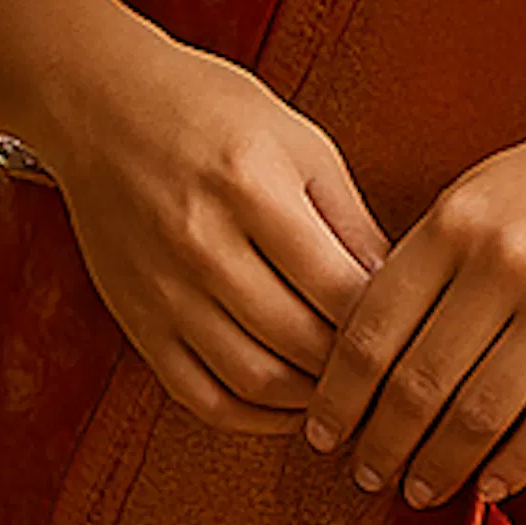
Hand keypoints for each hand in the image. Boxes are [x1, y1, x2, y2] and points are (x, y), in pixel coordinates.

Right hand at [0, 0, 388, 435]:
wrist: (105, 108)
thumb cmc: (215, 113)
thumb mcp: (304, 146)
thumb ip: (352, 221)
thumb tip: (401, 290)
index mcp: (253, 187)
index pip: (337, 285)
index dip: (387, 321)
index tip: (420, 329)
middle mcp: (201, 244)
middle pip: (298, 340)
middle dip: (356, 368)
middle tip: (394, 371)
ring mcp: (161, 290)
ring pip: (251, 379)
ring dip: (310, 401)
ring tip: (351, 393)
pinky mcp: (134, 320)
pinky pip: (196, 395)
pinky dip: (251, 416)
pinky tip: (290, 406)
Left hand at [303, 81, 525, 510]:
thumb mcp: (485, 190)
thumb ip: (428, 261)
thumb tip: (371, 361)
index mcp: (458, 220)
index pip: (370, 332)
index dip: (338, 399)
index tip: (323, 436)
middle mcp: (508, 259)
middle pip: (418, 384)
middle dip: (382, 445)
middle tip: (367, 476)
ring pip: (481, 413)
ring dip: (439, 465)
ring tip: (420, 490)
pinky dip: (515, 463)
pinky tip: (490, 483)